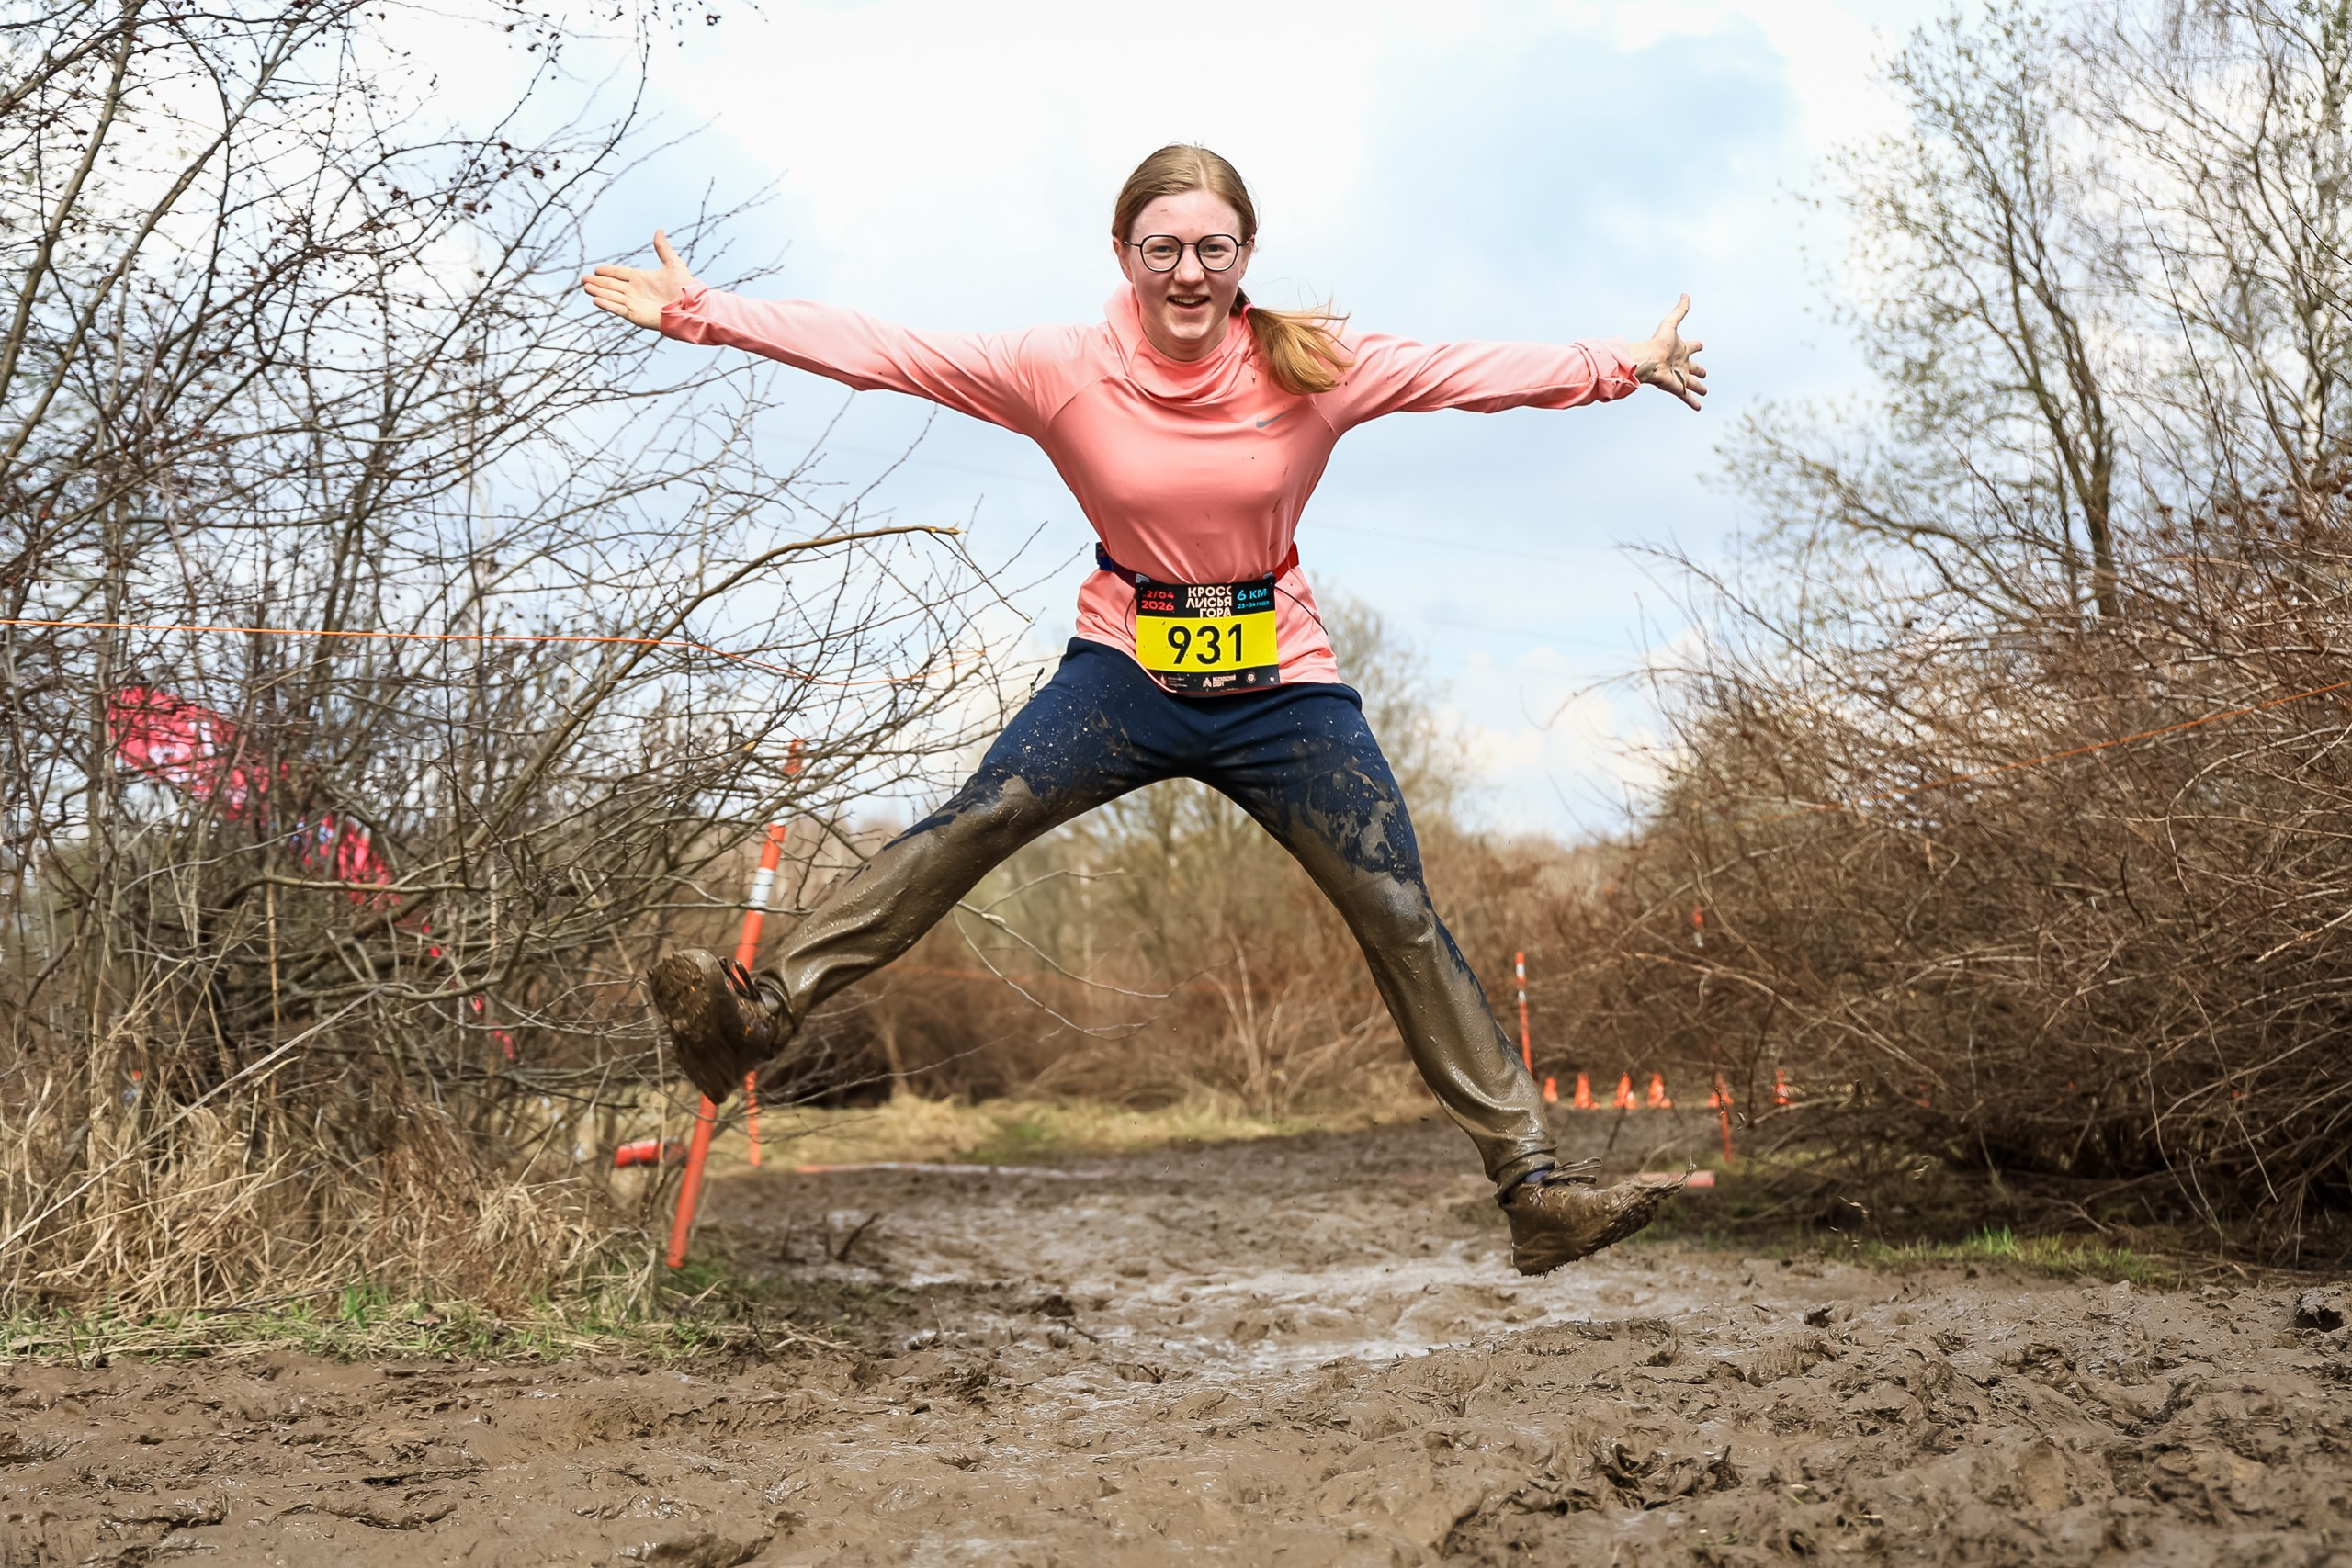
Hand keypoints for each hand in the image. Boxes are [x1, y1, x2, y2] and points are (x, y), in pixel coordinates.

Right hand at [581, 229, 698, 328]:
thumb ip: (662, 248)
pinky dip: (607, 304)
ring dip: (598, 291)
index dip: (608, 271)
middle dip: (597, 282)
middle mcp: (635, 291)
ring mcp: (634, 303)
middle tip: (583, 279)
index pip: (620, 273)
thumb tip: (659, 230)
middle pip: (611, 285)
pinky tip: (595, 299)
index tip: (596, 268)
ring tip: (585, 287)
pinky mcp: (635, 315)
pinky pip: (617, 308)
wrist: (690, 306)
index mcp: (641, 278)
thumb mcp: (672, 263)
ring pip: (611, 295)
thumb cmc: (684, 286)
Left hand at [1634, 295, 1706, 409]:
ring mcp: (1679, 376)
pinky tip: (1699, 407)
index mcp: (1681, 349)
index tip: (1700, 345)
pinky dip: (1692, 402)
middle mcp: (1681, 363)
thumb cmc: (1657, 343)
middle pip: (1693, 367)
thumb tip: (1685, 294)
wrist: (1647, 361)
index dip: (1697, 345)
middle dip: (1699, 370)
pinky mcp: (1676, 387)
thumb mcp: (1670, 324)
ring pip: (1691, 383)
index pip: (1692, 346)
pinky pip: (1686, 396)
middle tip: (1704, 373)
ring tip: (1705, 391)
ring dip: (1698, 387)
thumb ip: (1679, 311)